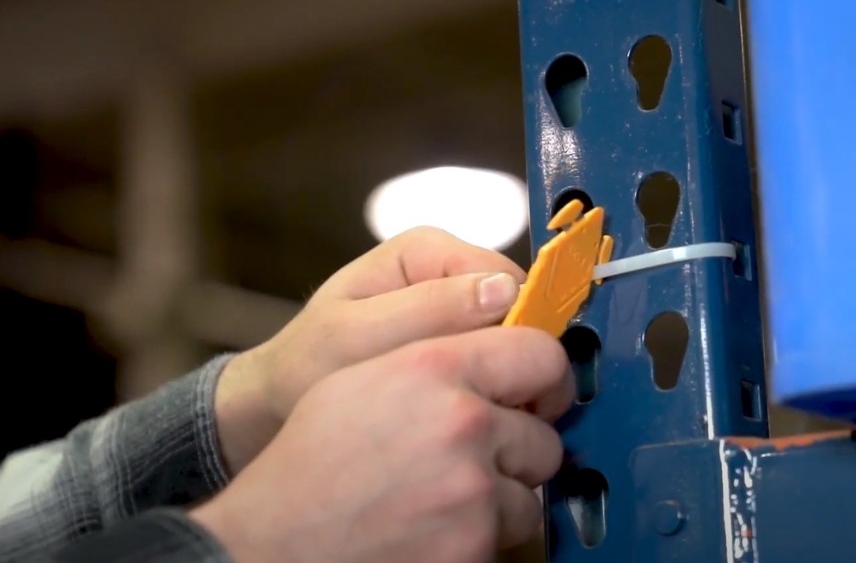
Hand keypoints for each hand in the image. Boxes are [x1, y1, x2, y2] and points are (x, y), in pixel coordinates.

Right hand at [190, 326, 573, 562]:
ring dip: (503, 497)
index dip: (543, 377)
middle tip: (484, 457)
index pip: (540, 353)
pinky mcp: (474, 543)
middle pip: (545, 433)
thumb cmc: (311, 463)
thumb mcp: (362, 378)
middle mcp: (463, 422)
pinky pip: (509, 532)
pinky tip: (439, 528)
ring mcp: (472, 489)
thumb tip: (502, 348)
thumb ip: (438, 355)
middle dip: (520, 449)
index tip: (539, 393)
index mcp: (435, 368)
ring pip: (533, 490)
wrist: (274, 541)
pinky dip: (483, 535)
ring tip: (451, 497)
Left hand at [213, 227, 526, 473]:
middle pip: (519, 309)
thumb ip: (427, 311)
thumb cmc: (308, 366)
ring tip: (478, 416)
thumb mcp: (356, 339)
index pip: (508, 280)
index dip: (520, 331)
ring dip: (504, 378)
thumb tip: (505, 289)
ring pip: (514, 339)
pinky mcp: (462, 339)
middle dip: (511, 357)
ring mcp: (459, 304)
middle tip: (493, 411)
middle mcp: (451, 268)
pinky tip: (471, 415)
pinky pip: (498, 359)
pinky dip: (492, 388)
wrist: (281, 400)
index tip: (508, 387)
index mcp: (427, 249)